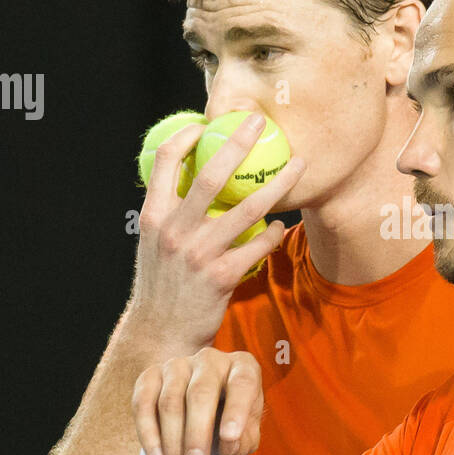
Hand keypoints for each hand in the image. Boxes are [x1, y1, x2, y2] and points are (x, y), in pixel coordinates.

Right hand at [125, 112, 304, 351]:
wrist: (161, 332)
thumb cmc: (163, 284)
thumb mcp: (155, 244)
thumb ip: (172, 214)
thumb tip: (193, 180)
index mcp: (155, 216)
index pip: (165, 161)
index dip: (186, 135)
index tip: (207, 123)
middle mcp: (175, 230)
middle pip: (212, 173)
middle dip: (239, 142)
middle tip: (261, 122)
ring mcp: (200, 253)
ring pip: (248, 208)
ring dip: (279, 183)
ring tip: (299, 165)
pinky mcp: (222, 276)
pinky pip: (259, 244)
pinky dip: (274, 232)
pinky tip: (283, 225)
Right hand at [133, 348, 263, 454]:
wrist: (203, 416)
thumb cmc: (231, 424)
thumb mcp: (245, 436)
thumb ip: (242, 441)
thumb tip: (227, 444)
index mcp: (242, 367)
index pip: (242, 383)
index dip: (236, 409)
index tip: (230, 437)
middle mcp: (210, 359)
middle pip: (200, 392)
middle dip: (197, 432)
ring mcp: (178, 364)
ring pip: (170, 401)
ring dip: (172, 441)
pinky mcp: (150, 375)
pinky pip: (143, 402)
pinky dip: (148, 433)